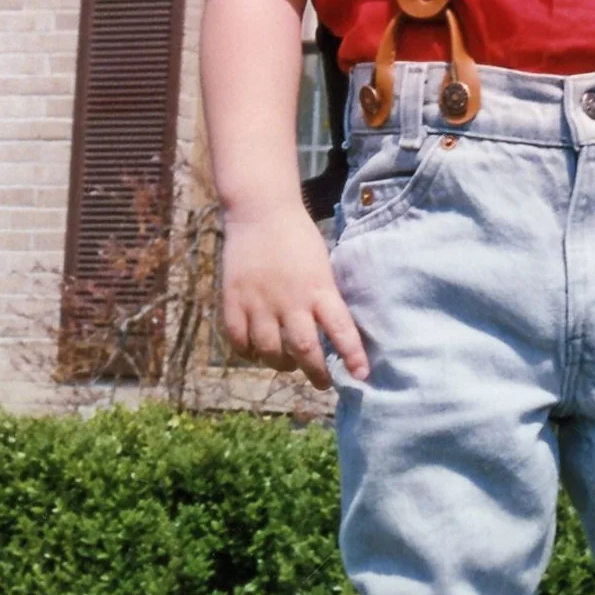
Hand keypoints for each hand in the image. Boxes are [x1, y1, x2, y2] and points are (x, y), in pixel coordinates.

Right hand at [220, 203, 368, 389]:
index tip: (361, 375)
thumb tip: (335, 333)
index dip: (352, 355)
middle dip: (316, 373)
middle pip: (305, 349)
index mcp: (319, 288)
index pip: (341, 329)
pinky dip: (249, 353)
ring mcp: (259, 303)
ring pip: (271, 352)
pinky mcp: (233, 302)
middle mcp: (291, 300)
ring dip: (282, 364)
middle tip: (322, 382)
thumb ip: (326, 298)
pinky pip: (240, 342)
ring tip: (288, 363)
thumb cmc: (298, 238)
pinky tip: (257, 350)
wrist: (260, 212)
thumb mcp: (323, 266)